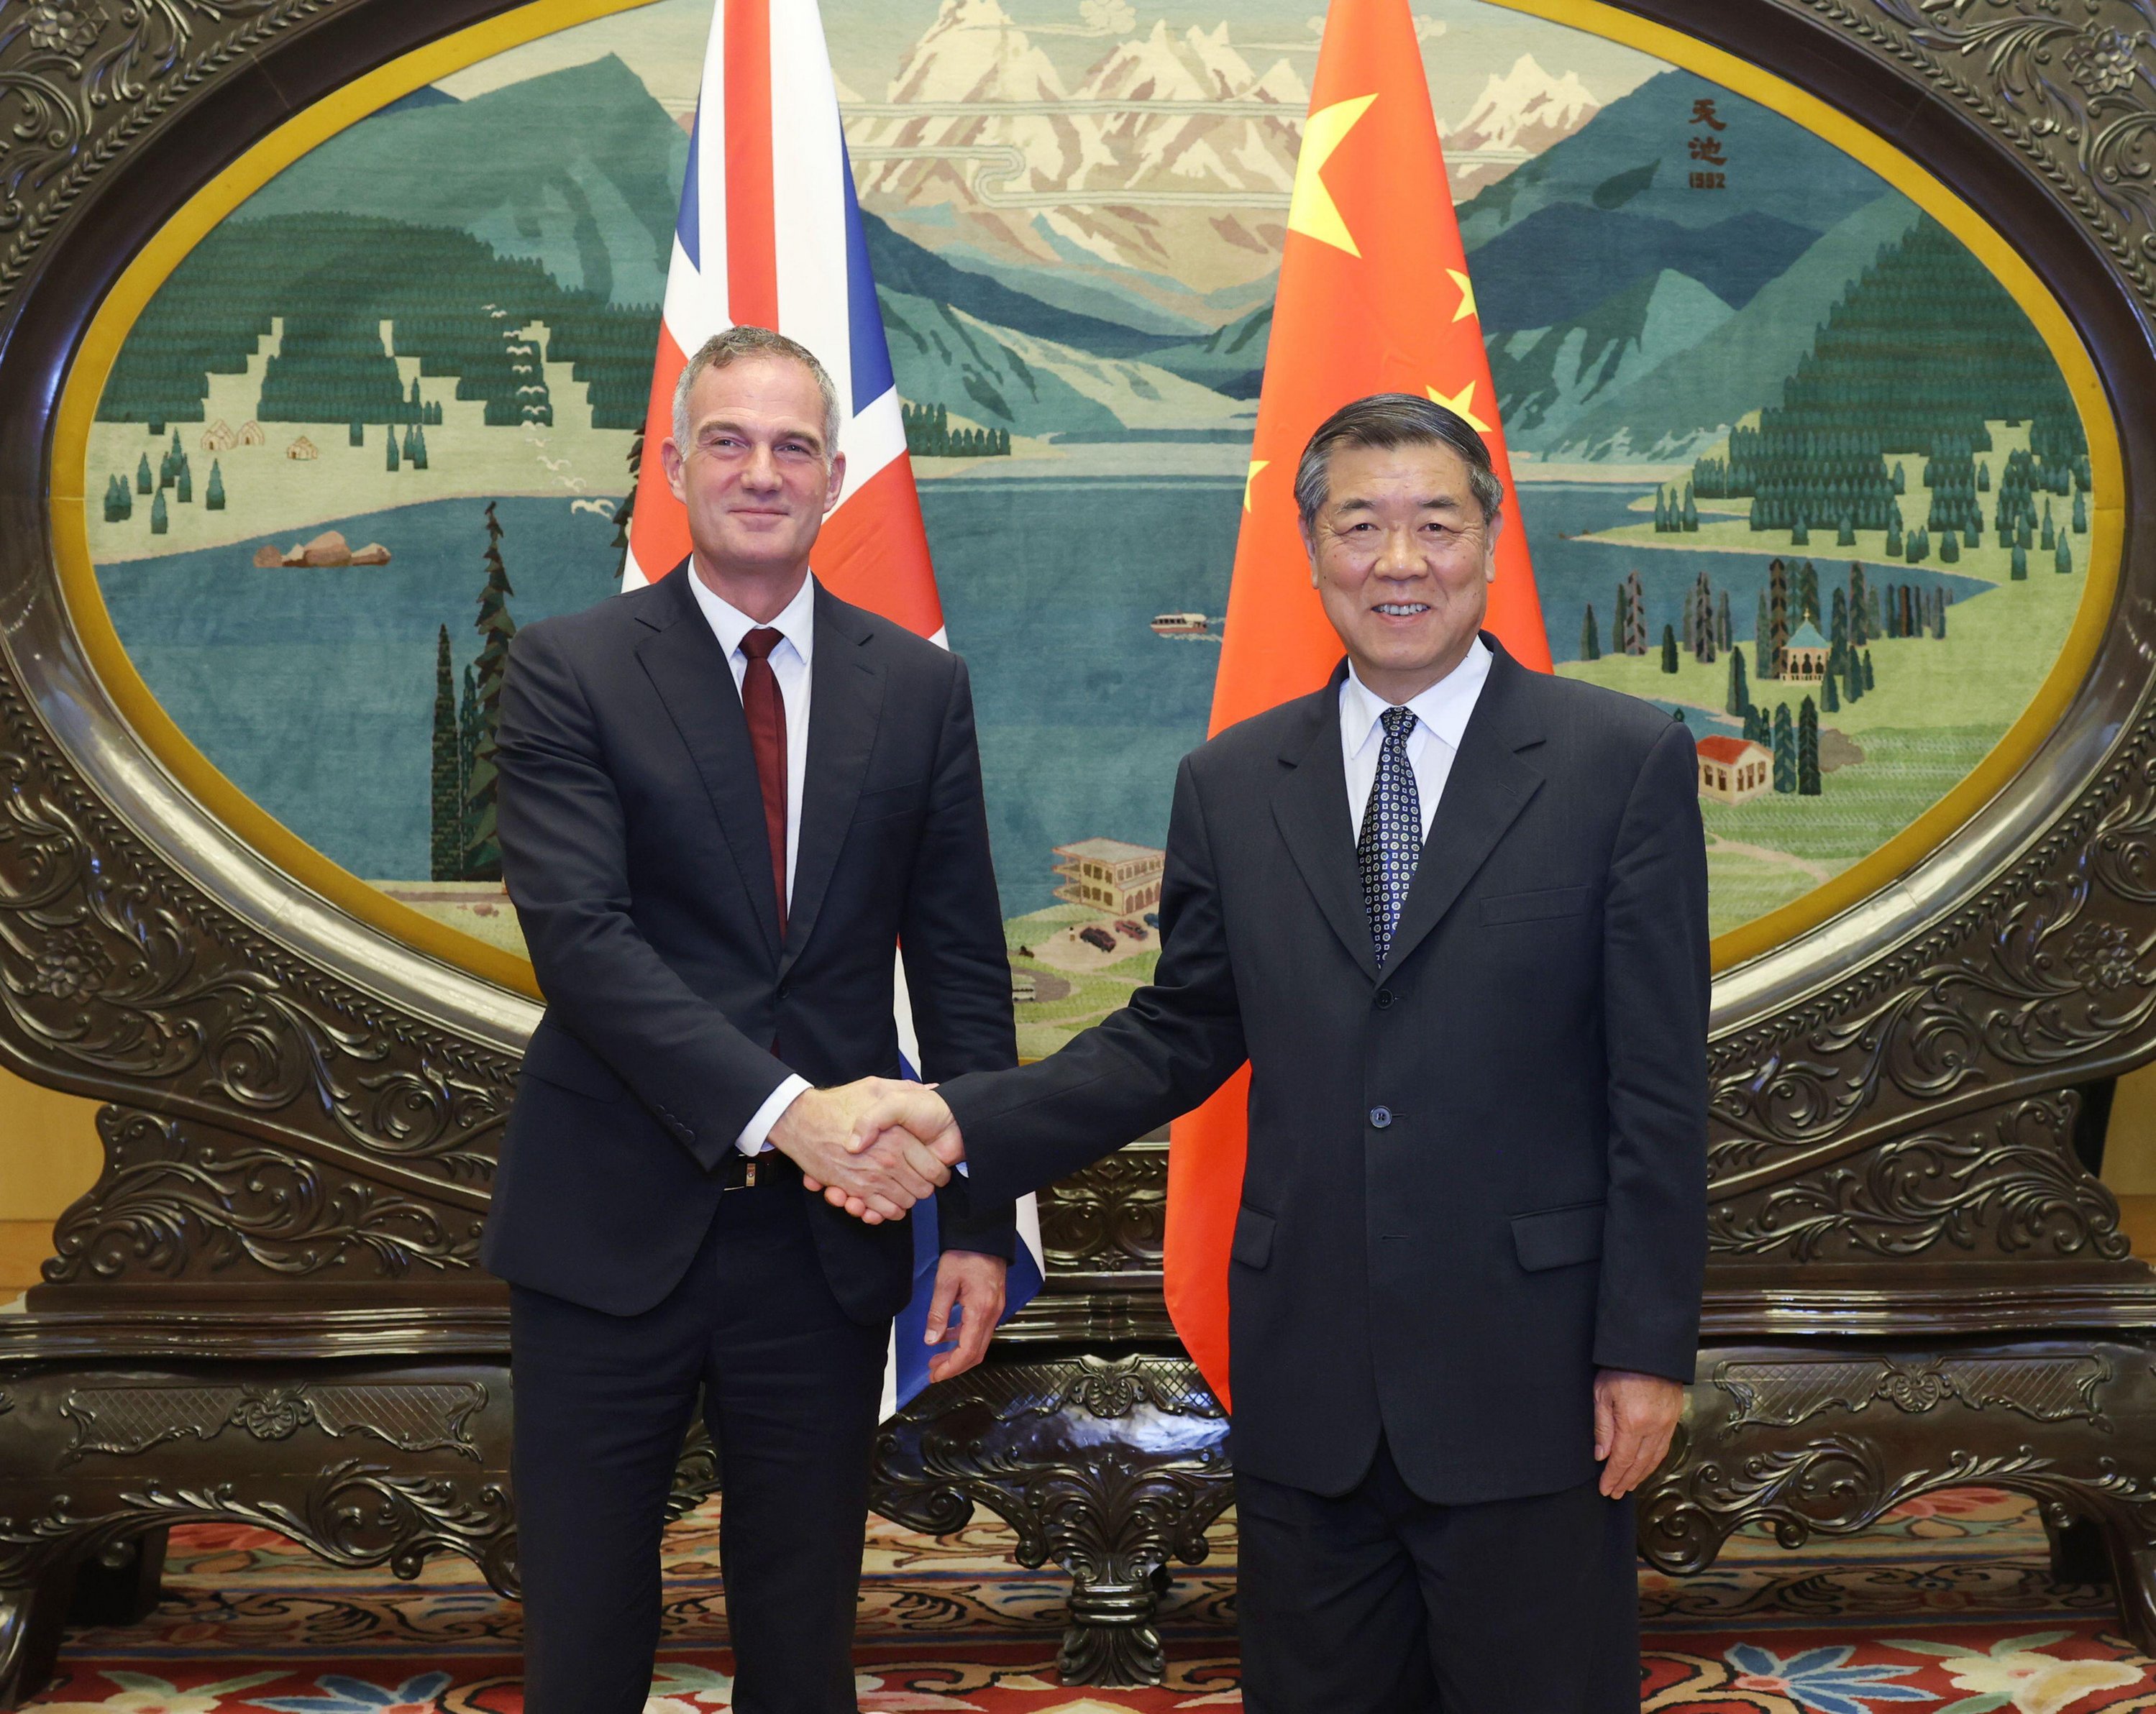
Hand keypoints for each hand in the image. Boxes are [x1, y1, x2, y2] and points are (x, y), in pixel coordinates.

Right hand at [768, 1079, 951, 1223]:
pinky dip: (884, 1211)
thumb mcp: (875, 1087)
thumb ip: (904, 1088)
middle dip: (923, 1189)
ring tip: (901, 1191)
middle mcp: (888, 1161)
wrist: (801, 1119)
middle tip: (918, 1182)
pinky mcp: (854, 1190)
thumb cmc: (839, 1102)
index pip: (933, 1169)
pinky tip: (883, 1202)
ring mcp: (871, 1178)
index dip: (938, 1173)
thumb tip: (931, 1088)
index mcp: (899, 1139)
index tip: (934, 1171)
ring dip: (904, 1201)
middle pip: (922, 1190)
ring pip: (903, 1203)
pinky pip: (880, 1210)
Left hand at [923, 1249, 1005, 1383]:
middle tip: (933, 1371)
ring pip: (979, 1344)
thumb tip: (931, 1340)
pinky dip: (964, 1340)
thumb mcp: (945, 1282)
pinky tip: (947, 1336)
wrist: (984, 1237)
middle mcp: (992, 1314)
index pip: (968, 1351)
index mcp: (980, 1310)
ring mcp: (995, 1311)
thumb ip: (938, 1312)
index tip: (935, 1375)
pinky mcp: (992, 1306)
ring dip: (959, 1355)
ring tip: (936, 1358)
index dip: (951, 1367)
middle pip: (976, 1353)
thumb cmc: (966, 1254)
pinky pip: (980, 1331)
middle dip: (954, 1366)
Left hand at [1592, 1369, 1684, 1497]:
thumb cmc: (1621, 1367)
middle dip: (1626, 1481)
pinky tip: (1646, 1466)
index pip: (1622, 1460)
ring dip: (1641, 1475)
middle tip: (1615, 1493)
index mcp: (1633, 1422)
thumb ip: (1603, 1427)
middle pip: (1639, 1463)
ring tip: (1629, 1485)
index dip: (1613, 1477)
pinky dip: (1654, 1461)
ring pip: (1654, 1458)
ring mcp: (1667, 1423)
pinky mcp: (1673, 1417)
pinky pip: (1664, 1447)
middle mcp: (1653, 1427)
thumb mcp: (1602, 1394)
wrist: (1649, 1348)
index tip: (1605, 1489)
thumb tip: (1602, 1455)